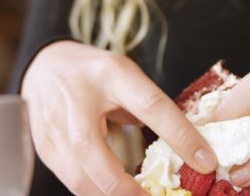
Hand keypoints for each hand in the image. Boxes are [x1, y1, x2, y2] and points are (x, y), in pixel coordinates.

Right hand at [21, 41, 216, 195]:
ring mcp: (55, 128)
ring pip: (81, 180)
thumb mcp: (126, 75)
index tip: (205, 161)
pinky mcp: (45, 148)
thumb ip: (148, 107)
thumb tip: (183, 144)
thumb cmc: (94, 71)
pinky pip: (72, 182)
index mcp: (110, 74)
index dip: (180, 136)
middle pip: (99, 158)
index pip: (151, 106)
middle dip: (128, 190)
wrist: (45, 66)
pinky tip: (116, 193)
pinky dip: (97, 193)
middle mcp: (78, 102)